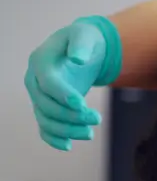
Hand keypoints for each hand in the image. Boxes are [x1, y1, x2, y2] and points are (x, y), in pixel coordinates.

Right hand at [24, 16, 120, 150]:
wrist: (81, 48)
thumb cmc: (84, 40)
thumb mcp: (85, 35)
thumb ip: (81, 44)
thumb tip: (78, 58)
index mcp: (41, 61)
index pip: (47, 82)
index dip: (62, 95)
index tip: (82, 104)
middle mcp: (34, 80)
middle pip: (46, 105)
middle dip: (71, 116)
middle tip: (97, 119)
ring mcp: (39, 96)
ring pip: (45, 119)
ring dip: (66, 130)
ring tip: (90, 133)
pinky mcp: (47, 107)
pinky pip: (45, 127)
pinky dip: (54, 139)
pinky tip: (69, 146)